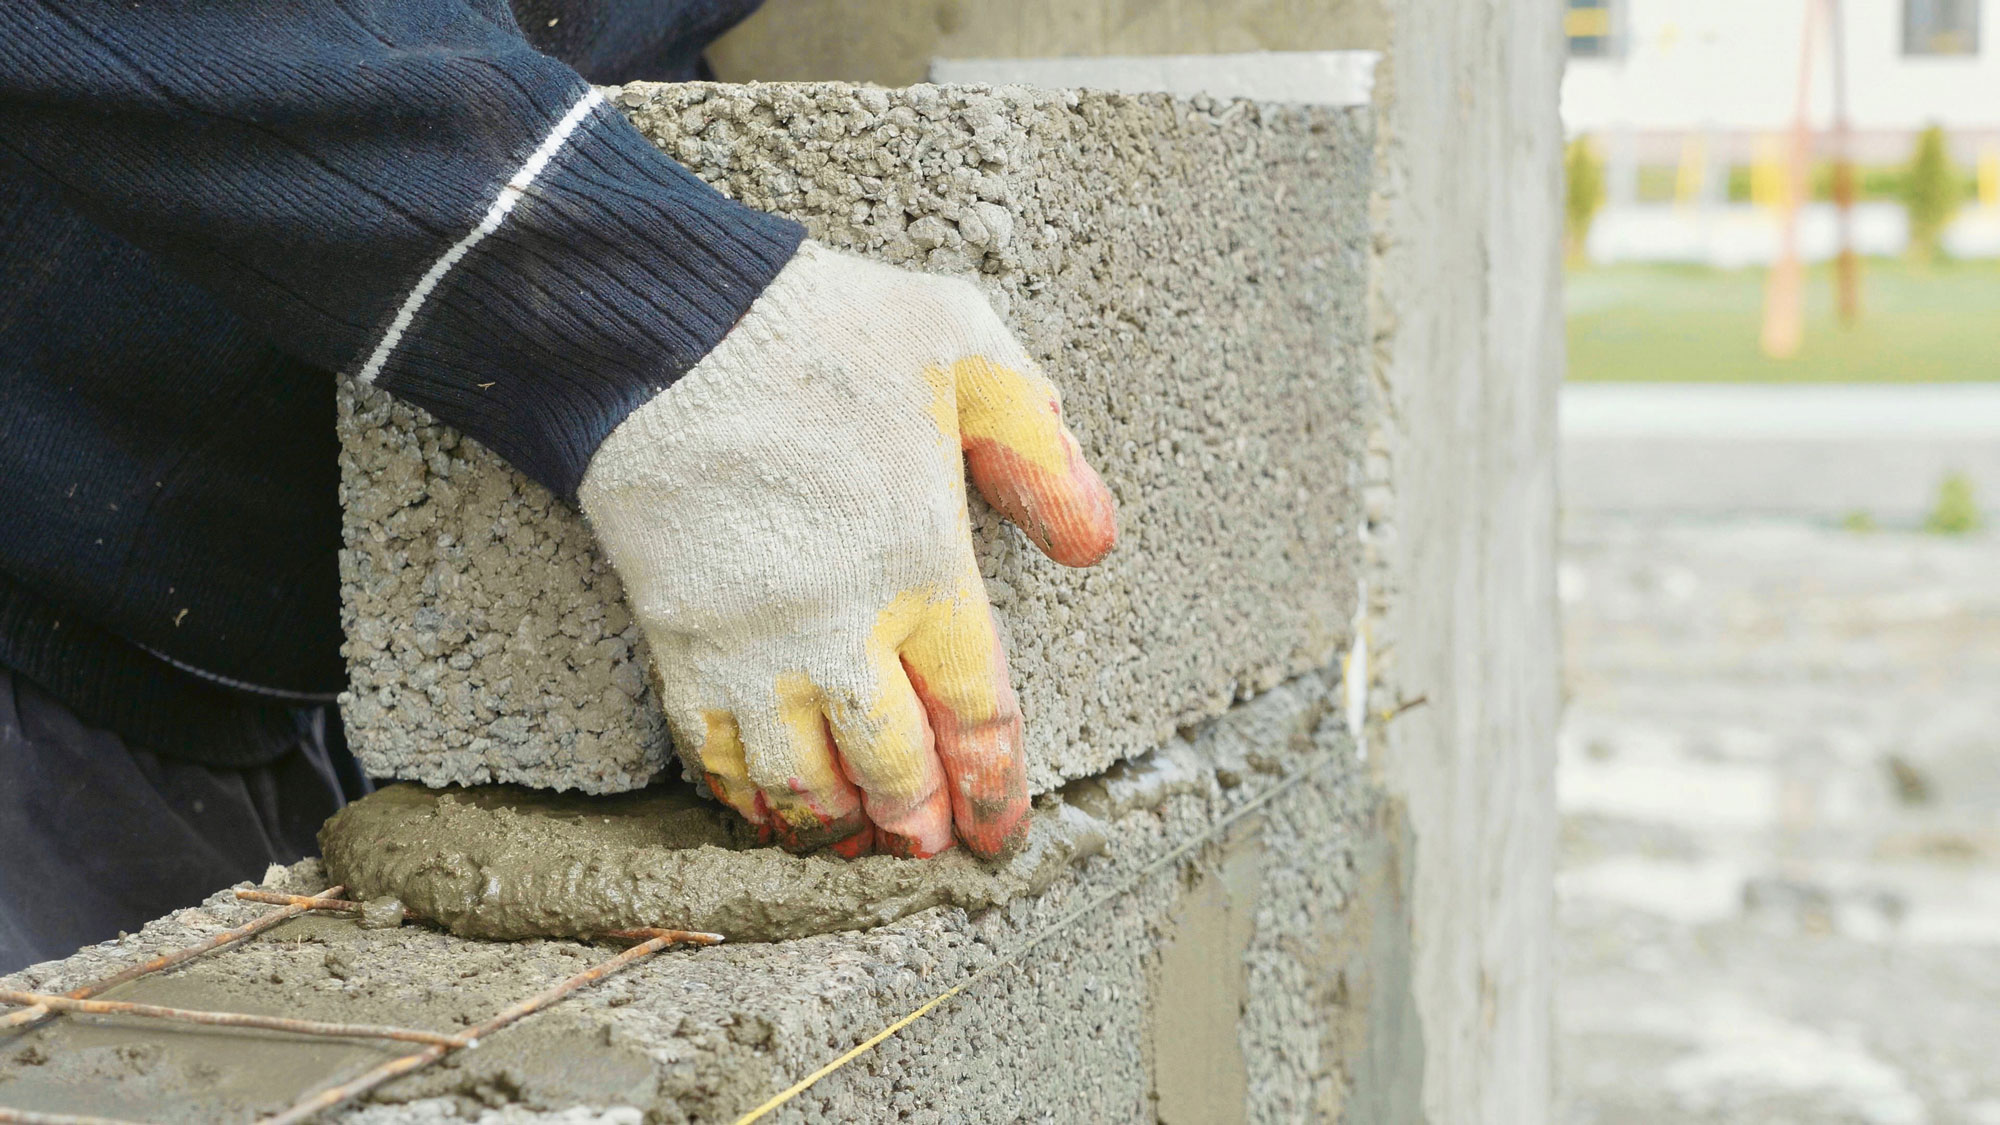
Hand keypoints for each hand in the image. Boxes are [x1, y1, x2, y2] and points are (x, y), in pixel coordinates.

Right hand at [578, 241, 1116, 857]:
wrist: (657, 335)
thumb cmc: (820, 333)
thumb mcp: (964, 348)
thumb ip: (1039, 450)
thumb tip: (1093, 543)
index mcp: (924, 563)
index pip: (976, 709)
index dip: (995, 783)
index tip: (1004, 831)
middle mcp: (841, 626)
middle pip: (892, 765)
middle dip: (920, 821)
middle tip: (933, 850)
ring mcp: (754, 644)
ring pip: (802, 776)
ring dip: (836, 824)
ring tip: (857, 845)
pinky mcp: (681, 639)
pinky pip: (715, 749)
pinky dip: (747, 794)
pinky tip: (765, 809)